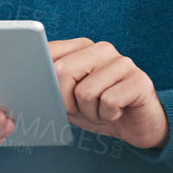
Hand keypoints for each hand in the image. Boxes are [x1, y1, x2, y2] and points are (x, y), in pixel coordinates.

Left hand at [49, 38, 167, 148]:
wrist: (137, 126)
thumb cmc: (100, 109)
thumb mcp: (69, 99)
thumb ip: (52, 86)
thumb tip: (33, 83)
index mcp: (82, 47)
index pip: (48, 53)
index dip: (45, 81)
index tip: (53, 95)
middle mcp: (102, 48)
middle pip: (63, 72)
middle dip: (68, 101)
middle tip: (85, 109)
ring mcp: (123, 62)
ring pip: (85, 92)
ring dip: (91, 113)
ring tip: (103, 110)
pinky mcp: (139, 80)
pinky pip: (109, 102)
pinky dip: (108, 115)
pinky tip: (118, 112)